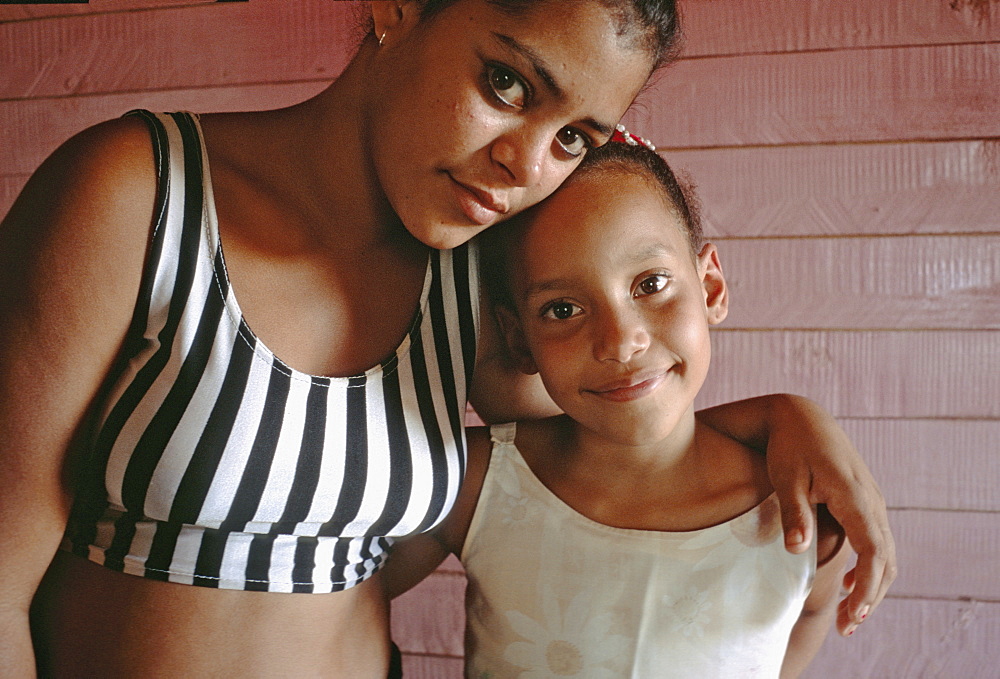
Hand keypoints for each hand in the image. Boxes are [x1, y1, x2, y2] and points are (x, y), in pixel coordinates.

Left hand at [766, 395, 896, 635]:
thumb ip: (793, 513)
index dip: (867, 587)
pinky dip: (870, 567)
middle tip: (847, 628)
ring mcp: (871, 499)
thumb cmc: (788, 446)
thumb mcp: (785, 477)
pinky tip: (848, 585)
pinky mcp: (864, 500)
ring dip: (872, 585)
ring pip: (885, 552)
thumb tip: (796, 550)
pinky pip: (876, 540)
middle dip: (870, 596)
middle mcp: (871, 499)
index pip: (873, 551)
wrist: (800, 415)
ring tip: (849, 617)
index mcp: (854, 495)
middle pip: (885, 558)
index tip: (853, 614)